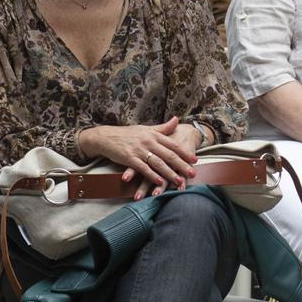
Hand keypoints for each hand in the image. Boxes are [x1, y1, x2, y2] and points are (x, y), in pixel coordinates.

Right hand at [80, 119, 198, 196]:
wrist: (106, 137)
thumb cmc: (128, 134)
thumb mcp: (146, 129)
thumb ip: (162, 128)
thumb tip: (177, 120)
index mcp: (154, 135)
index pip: (173, 145)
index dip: (185, 153)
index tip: (195, 160)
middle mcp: (149, 142)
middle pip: (169, 155)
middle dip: (182, 165)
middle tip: (193, 173)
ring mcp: (139, 150)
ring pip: (158, 163)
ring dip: (169, 173)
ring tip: (179, 181)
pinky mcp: (130, 158)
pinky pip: (143, 168)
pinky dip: (152, 175)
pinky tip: (159, 182)